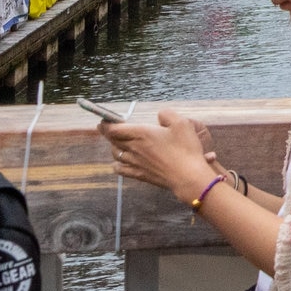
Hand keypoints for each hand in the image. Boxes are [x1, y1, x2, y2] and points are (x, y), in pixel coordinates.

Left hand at [103, 109, 219, 202]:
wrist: (186, 176)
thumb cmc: (185, 149)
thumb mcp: (182, 124)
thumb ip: (167, 115)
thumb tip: (160, 114)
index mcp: (142, 134)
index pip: (115, 129)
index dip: (107, 124)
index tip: (104, 120)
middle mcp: (134, 148)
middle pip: (113, 140)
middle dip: (107, 133)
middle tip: (105, 128)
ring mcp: (135, 162)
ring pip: (115, 154)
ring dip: (113, 147)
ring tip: (116, 142)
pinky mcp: (139, 174)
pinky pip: (120, 169)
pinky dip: (116, 164)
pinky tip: (119, 163)